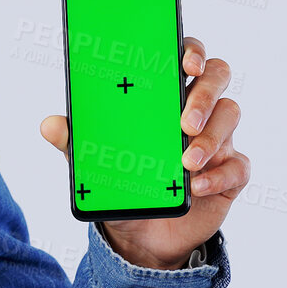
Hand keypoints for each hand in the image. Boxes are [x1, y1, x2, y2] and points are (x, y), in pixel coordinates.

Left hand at [39, 36, 248, 268]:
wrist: (139, 236)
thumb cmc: (121, 183)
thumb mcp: (94, 164)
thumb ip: (74, 143)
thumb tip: (49, 125)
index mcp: (164, 95)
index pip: (186, 56)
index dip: (192, 51)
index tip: (186, 63)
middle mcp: (195, 109)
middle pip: (217, 77)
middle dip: (204, 95)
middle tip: (183, 122)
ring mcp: (217, 138)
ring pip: (230, 115)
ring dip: (209, 138)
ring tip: (185, 163)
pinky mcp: (229, 172)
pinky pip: (238, 165)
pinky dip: (218, 175)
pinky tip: (196, 186)